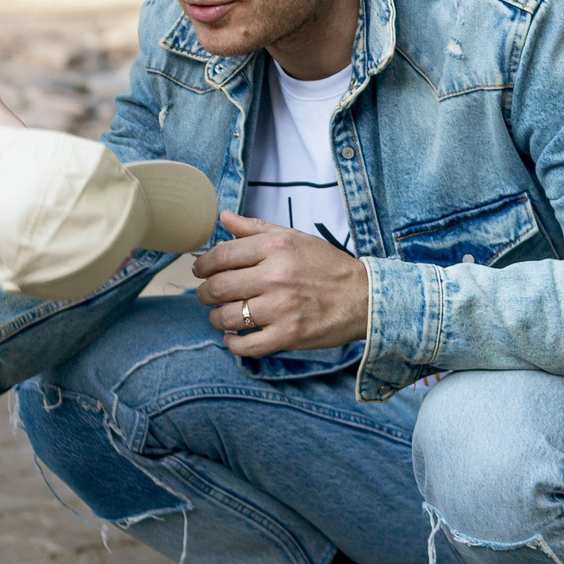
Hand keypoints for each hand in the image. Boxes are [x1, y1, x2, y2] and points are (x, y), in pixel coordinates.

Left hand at [192, 213, 369, 358]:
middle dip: (205, 293)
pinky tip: (232, 338)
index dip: (203, 265)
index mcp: (275, 247)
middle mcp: (275, 276)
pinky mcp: (288, 336)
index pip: (221, 256)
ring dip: (216, 318)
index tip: (200, 271)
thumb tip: (223, 217)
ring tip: (220, 316)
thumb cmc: (327, 266)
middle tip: (207, 296)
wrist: (363, 297)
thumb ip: (255, 228)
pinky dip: (233, 344)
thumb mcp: (294, 237)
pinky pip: (247, 345)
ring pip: (228, 317)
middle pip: (218, 287)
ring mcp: (281, 308)